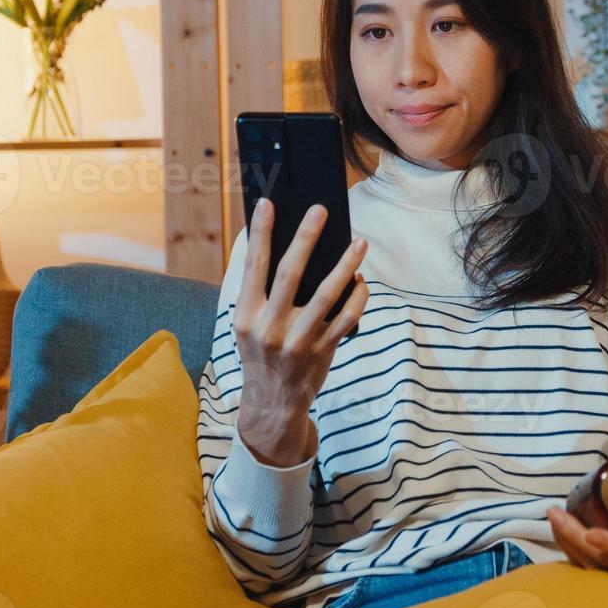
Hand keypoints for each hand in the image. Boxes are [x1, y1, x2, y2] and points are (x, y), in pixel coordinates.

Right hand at [234, 198, 369, 467]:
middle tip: (320, 210)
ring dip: (345, 264)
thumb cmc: (260, 353)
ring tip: (359, 242)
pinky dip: (358, 296)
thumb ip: (258, 292)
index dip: (259, 233)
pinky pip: (346, 318)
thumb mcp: (246, 325)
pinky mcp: (322, 351)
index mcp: (245, 315)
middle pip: (290, 274)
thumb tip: (275, 245)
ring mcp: (298, 341)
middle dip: (306, 238)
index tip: (267, 203)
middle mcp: (269, 327)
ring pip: (327, 294)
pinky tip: (361, 279)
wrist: (271, 403)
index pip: (253, 266)